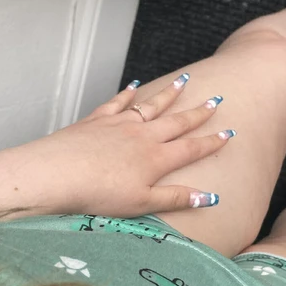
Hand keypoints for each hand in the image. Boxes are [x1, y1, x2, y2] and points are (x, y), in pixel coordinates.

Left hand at [46, 75, 235, 216]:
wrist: (57, 173)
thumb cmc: (99, 194)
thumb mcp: (142, 203)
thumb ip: (176, 198)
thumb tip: (209, 197)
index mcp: (156, 159)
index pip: (191, 148)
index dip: (211, 142)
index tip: (228, 132)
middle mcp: (142, 136)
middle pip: (176, 122)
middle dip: (197, 112)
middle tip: (215, 100)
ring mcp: (119, 125)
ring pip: (150, 106)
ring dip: (169, 95)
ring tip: (184, 82)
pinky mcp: (97, 120)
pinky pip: (117, 103)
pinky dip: (127, 94)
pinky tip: (134, 87)